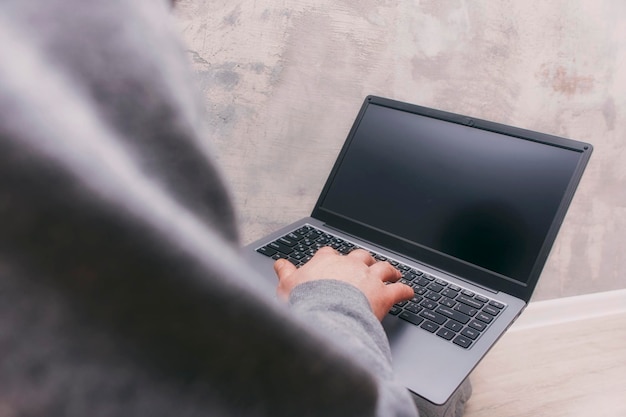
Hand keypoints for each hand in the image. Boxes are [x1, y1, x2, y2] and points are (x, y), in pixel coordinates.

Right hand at [273, 247, 413, 320]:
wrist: (327, 316)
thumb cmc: (305, 302)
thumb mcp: (286, 286)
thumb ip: (285, 273)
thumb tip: (279, 264)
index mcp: (326, 262)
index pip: (330, 253)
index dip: (333, 257)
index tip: (334, 260)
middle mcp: (350, 265)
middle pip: (360, 256)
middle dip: (364, 260)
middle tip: (366, 265)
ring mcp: (368, 278)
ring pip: (383, 267)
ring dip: (389, 270)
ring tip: (393, 273)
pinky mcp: (384, 294)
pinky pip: (399, 289)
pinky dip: (405, 290)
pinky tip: (409, 292)